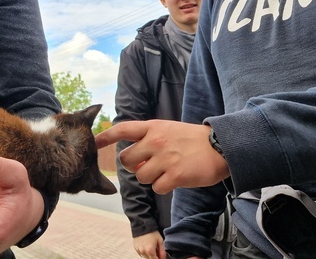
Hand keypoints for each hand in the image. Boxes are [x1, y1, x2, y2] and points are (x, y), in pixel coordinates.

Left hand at [96, 120, 229, 193]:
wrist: (222, 146)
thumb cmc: (193, 139)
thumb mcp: (168, 130)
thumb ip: (149, 140)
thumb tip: (133, 160)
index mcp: (153, 127)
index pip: (123, 129)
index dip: (105, 136)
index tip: (93, 142)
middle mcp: (156, 141)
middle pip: (126, 160)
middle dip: (133, 166)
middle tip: (148, 165)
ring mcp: (165, 158)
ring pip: (140, 176)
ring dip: (151, 178)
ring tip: (167, 170)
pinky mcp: (175, 176)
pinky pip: (157, 188)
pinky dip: (164, 186)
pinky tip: (176, 178)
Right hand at [133, 231, 165, 258]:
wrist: (142, 224)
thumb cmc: (152, 232)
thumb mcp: (160, 240)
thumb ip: (162, 251)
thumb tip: (163, 258)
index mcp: (150, 251)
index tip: (160, 256)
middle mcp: (143, 252)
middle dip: (154, 256)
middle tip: (156, 250)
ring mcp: (139, 250)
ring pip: (145, 257)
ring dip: (149, 254)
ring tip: (151, 246)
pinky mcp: (135, 248)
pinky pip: (141, 253)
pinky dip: (144, 252)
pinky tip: (146, 245)